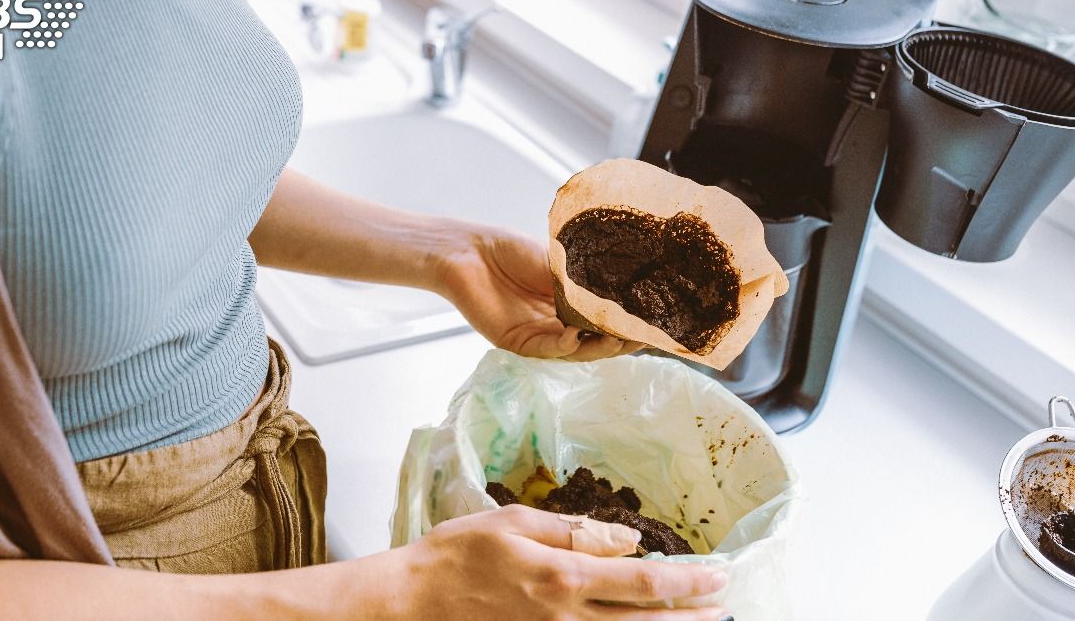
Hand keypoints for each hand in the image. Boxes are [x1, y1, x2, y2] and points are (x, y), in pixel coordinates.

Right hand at [391, 505, 728, 619]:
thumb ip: (574, 531)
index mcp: (563, 578)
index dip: (688, 581)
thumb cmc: (454, 556)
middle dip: (692, 616)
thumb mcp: (513, 522)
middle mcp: (567, 619)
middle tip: (725, 609)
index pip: (643, 581)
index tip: (720, 576)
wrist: (408, 604)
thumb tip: (627, 538)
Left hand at [437, 228, 644, 359]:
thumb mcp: (559, 262)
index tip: (656, 322)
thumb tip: (627, 285)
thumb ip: (586, 279)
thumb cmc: (511, 250)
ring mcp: (539, 336)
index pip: (606, 320)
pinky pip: (547, 349)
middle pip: (596, 341)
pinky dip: (563, 344)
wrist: (469, 251)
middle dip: (621, 341)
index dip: (629, 323)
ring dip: (598, 347)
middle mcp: (558, 324)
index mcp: (570, 305)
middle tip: (645, 337)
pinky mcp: (517, 343)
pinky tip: (575, 335)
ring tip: (619, 339)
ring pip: (576, 351)